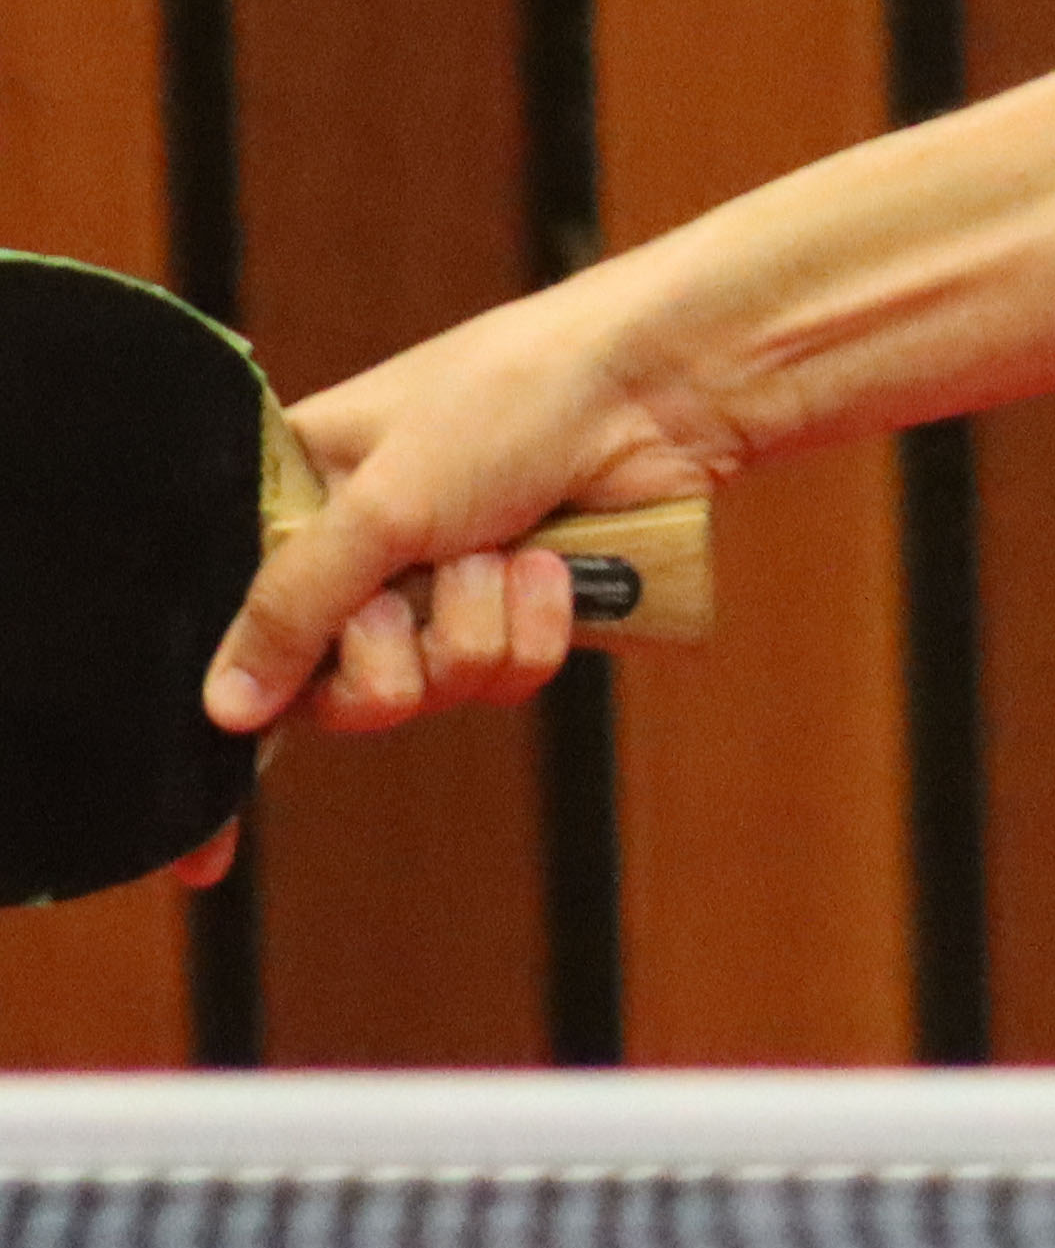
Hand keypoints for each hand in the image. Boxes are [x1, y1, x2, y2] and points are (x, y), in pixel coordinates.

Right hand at [167, 281, 737, 889]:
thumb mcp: (377, 501)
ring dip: (470, 626)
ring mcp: (446, 588)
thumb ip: (291, 605)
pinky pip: (504, 679)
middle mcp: (363, 556)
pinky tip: (552, 564)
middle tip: (410, 586)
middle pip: (333, 690)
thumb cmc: (510, 401)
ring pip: (426, 691)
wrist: (657, 391)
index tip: (204, 857)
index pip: (234, 628)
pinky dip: (532, 627)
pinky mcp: (524, 611)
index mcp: (299, 504)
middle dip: (384, 650)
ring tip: (501, 550)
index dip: (229, 726)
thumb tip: (223, 709)